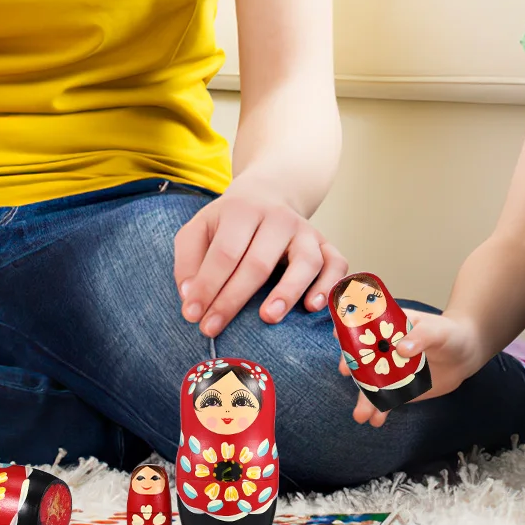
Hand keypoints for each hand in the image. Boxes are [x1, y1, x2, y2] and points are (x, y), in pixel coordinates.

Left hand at [173, 180, 346, 338]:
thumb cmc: (229, 223)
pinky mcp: (327, 245)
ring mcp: (306, 231)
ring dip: (288, 291)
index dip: (207, 286)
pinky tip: (313, 306)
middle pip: (258, 262)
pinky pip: (337, 265)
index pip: (224, 253)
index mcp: (242, 211)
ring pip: (305, 262)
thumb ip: (188, 259)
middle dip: (233, 299)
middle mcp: (278, 218)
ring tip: (269, 317)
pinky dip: (329, 285)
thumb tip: (189, 295)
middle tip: (212, 329)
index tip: (192, 315)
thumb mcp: (200, 229)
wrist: (269, 194)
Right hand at [339, 309, 485, 426]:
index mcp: (388, 327)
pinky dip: (379, 411)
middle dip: (351, 366)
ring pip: (370, 384)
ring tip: (360, 414)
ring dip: (363, 398)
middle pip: (360, 357)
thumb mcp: (437, 330)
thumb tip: (402, 349)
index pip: (362, 326)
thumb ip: (421, 337)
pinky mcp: (400, 389)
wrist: (465, 356)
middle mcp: (383, 349)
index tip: (338, 334)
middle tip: (348, 373)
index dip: (349, 329)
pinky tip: (376, 421)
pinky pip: (385, 401)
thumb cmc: (449, 334)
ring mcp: (390, 370)